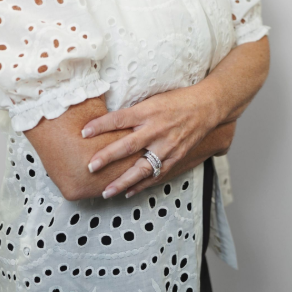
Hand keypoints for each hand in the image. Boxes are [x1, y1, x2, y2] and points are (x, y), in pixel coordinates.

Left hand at [82, 85, 218, 198]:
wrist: (206, 106)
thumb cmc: (177, 100)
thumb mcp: (153, 99)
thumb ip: (134, 112)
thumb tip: (109, 121)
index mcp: (148, 111)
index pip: (119, 119)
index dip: (101, 125)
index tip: (84, 132)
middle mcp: (156, 129)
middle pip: (128, 145)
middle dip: (108, 157)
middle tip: (90, 166)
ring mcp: (167, 146)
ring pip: (142, 167)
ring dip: (123, 181)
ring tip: (106, 191)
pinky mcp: (176, 157)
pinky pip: (156, 175)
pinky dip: (141, 185)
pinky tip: (128, 192)